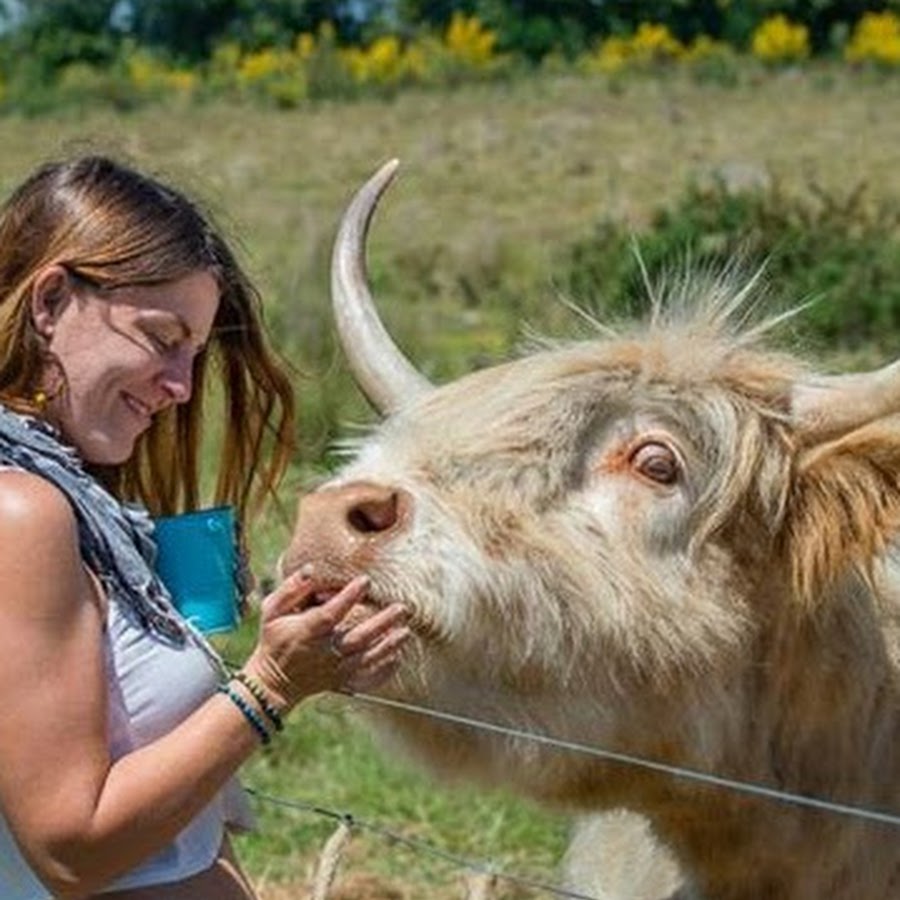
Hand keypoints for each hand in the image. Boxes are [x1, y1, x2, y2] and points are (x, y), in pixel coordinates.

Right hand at [240, 569, 409, 712]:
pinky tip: (397, 659)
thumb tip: (313, 570)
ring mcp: (334, 669)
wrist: (272, 683)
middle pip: (357, 638)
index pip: (330, 613)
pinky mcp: (341, 682)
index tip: (365, 581)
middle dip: (381, 623)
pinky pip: (366, 679)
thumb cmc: (273, 639)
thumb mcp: (272, 611)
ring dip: (388, 646)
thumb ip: (291, 589)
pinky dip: (383, 672)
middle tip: (401, 608)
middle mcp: (324, 652)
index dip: (348, 597)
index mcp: (307, 631)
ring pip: (366, 658)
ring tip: (406, 632)